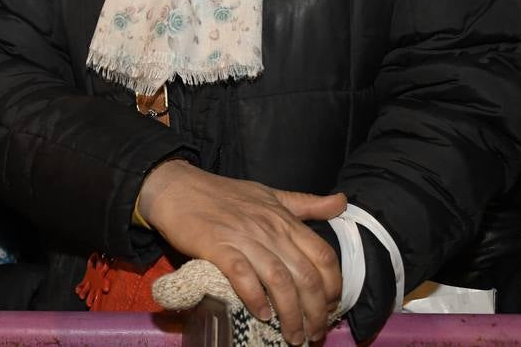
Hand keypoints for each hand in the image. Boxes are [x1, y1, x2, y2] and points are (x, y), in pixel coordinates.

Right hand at [138, 160, 346, 343]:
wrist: (178, 188)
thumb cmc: (224, 194)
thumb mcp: (270, 194)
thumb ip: (306, 204)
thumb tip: (342, 202)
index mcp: (285, 219)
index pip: (324, 256)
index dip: (333, 287)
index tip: (329, 309)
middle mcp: (270, 229)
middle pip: (306, 276)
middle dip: (315, 312)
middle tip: (313, 334)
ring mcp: (244, 237)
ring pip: (279, 281)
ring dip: (290, 314)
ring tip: (292, 336)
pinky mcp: (217, 247)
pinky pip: (243, 276)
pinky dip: (255, 298)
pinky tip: (261, 315)